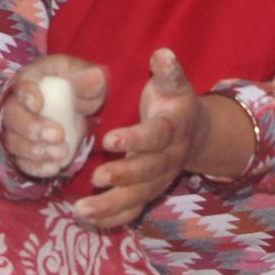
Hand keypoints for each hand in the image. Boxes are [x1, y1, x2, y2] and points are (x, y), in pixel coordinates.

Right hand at [2, 54, 105, 180]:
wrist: (76, 106)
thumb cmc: (79, 86)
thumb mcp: (89, 78)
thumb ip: (90, 78)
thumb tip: (94, 77)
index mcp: (33, 79)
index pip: (21, 84)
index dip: (26, 94)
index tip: (38, 103)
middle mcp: (19, 104)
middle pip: (13, 117)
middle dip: (32, 128)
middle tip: (58, 135)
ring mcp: (19, 130)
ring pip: (15, 142)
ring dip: (36, 151)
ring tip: (61, 153)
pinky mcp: (25, 151)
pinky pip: (23, 162)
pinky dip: (36, 167)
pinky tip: (54, 168)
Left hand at [72, 48, 208, 230]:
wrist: (194, 131)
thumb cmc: (173, 102)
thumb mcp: (173, 83)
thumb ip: (167, 71)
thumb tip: (162, 54)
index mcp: (173, 129)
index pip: (156, 136)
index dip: (135, 139)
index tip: (109, 139)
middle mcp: (169, 158)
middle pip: (148, 171)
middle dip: (123, 177)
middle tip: (96, 178)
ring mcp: (160, 179)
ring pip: (137, 197)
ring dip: (110, 205)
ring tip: (81, 210)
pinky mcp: (149, 192)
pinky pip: (132, 210)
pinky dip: (111, 218)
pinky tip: (87, 220)